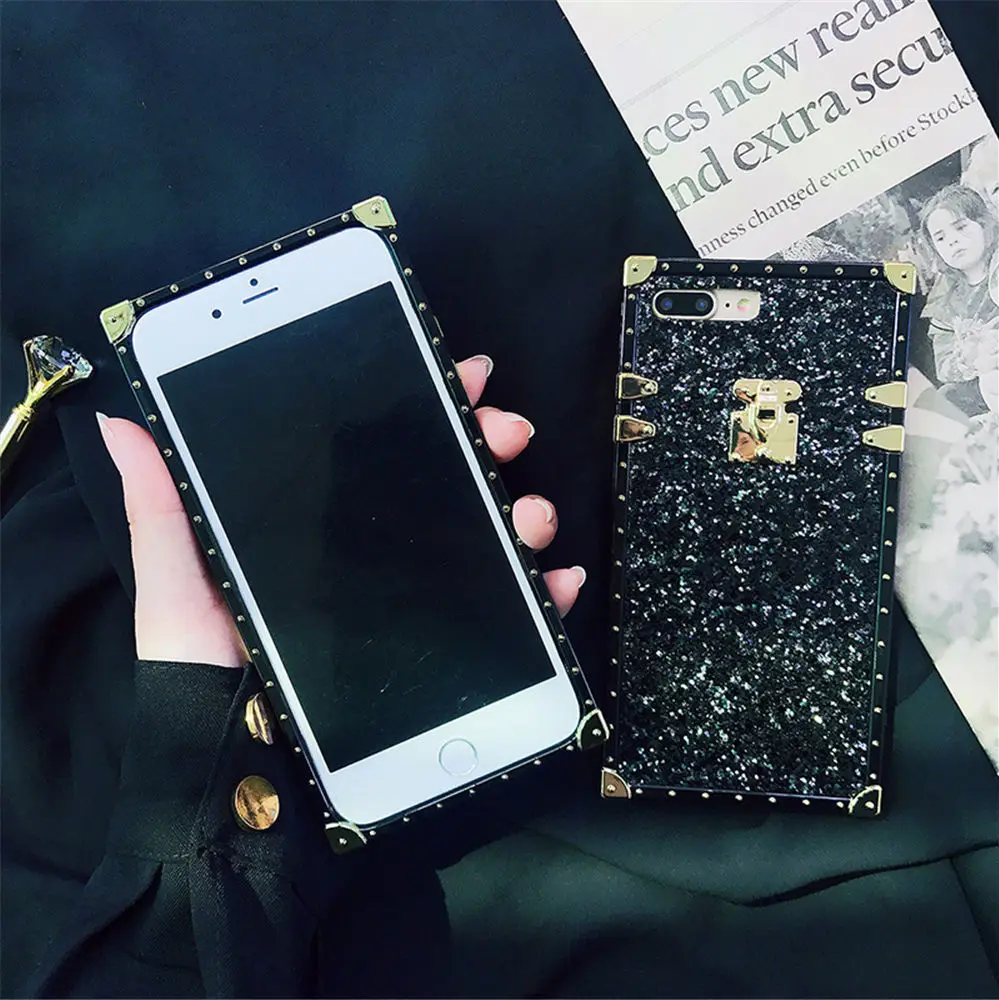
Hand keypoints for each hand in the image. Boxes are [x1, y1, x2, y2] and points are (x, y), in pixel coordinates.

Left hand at [97, 355, 585, 666]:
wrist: (239, 764)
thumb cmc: (206, 667)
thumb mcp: (177, 577)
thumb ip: (162, 502)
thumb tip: (120, 420)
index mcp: (326, 524)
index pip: (383, 446)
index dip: (427, 401)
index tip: (462, 371)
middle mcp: (379, 553)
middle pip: (450, 481)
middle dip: (488, 441)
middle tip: (506, 428)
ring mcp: (419, 600)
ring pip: (490, 538)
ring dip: (523, 512)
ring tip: (528, 512)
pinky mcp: (448, 653)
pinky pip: (513, 617)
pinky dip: (547, 595)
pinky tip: (557, 579)